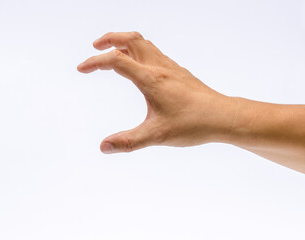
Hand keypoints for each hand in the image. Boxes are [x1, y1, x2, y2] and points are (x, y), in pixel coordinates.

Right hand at [77, 32, 236, 153]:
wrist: (223, 116)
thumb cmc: (193, 124)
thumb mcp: (157, 136)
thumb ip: (129, 142)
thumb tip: (103, 147)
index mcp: (151, 79)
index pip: (116, 60)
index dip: (95, 62)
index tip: (81, 69)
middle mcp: (160, 68)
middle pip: (131, 39)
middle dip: (109, 39)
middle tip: (94, 48)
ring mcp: (171, 68)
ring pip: (144, 44)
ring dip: (125, 42)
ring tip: (112, 54)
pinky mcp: (178, 73)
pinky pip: (154, 53)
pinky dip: (139, 51)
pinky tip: (139, 67)